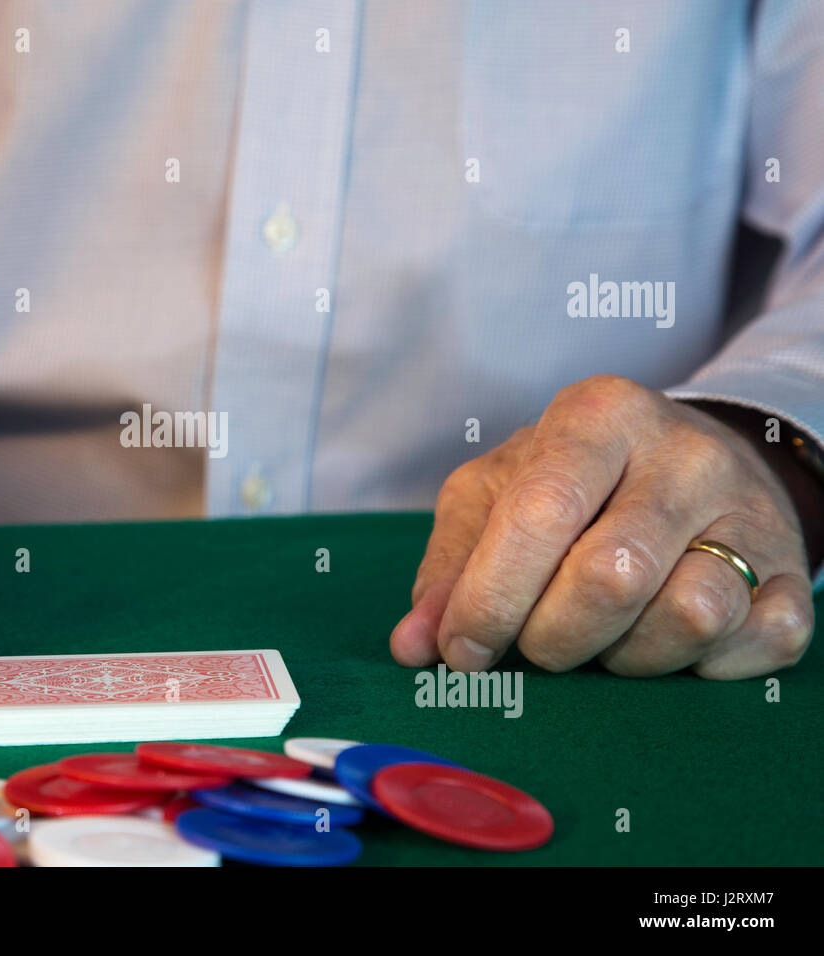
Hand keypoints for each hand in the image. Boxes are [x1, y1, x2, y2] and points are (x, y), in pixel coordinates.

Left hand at [390, 375, 814, 678]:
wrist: (693, 463)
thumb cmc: (572, 484)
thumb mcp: (497, 496)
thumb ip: (449, 567)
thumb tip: (413, 647)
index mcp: (597, 415)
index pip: (540, 514)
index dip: (490, 598)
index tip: (461, 651)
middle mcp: (683, 453)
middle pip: (610, 577)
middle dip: (551, 637)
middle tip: (534, 642)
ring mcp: (748, 512)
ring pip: (688, 618)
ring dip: (622, 657)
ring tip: (599, 636)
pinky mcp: (792, 574)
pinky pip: (753, 645)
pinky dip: (696, 668)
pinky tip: (661, 641)